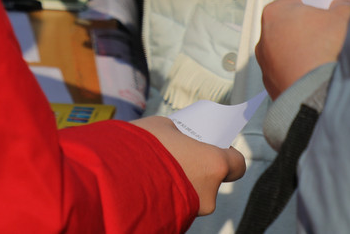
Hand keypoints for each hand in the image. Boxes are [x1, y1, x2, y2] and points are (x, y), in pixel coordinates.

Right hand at [131, 116, 246, 215]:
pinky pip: (178, 204)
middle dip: (200, 170)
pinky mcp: (175, 222)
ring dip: (183, 184)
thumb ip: (180, 134)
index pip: (237, 164)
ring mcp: (193, 211)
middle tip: (182, 157)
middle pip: (213, 180)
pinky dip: (169, 196)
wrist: (112, 178)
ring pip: (194, 194)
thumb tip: (177, 136)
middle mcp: (209, 193)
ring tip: (159, 170)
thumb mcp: (162, 127)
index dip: (228, 154)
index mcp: (213, 164)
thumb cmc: (141, 147)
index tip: (215, 146)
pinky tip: (152, 184)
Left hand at [256, 0, 349, 99]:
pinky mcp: (272, 85)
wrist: (319, 97)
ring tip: (328, 55)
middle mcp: (264, 37)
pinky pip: (290, 72)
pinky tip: (319, 73)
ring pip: (289, 50)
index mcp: (275, 12)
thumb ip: (344, 5)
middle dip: (311, 27)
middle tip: (332, 30)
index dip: (316, 0)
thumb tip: (345, 1)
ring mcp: (266, 64)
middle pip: (291, 24)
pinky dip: (302, 71)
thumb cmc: (326, 51)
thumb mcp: (343, 18)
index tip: (328, 5)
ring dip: (305, 51)